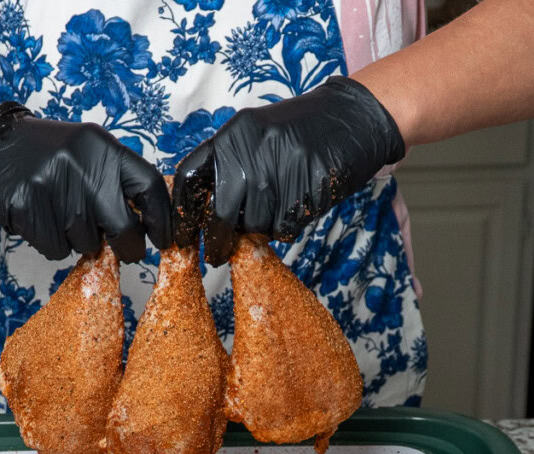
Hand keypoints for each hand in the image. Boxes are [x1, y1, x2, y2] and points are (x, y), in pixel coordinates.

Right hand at [0, 103, 170, 261]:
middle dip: (128, 247)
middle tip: (124, 250)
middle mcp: (82, 165)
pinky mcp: (28, 206)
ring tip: (61, 214)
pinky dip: (52, 243)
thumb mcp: (87, 151)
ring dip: (79, 240)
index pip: (148, 186)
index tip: (165, 239)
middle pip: (124, 227)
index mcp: (103, 148)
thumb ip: (116, 180)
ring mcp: (54, 186)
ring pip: (87, 243)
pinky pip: (56, 248)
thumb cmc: (46, 154)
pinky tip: (41, 219)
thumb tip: (148, 224)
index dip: (162, 219)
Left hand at [172, 76, 404, 265]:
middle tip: (215, 256)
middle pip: (220, 214)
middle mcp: (249, 155)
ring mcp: (276, 174)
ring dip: (259, 230)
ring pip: (253, 226)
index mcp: (232, 136)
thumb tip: (205, 213)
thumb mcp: (257, 133)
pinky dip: (285, 228)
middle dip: (216, 242)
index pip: (190, 179)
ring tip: (274, 210)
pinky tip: (294, 207)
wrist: (352, 117)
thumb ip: (230, 164)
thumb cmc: (301, 130)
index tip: (181, 236)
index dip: (183, 213)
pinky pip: (282, 229)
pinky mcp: (302, 193)